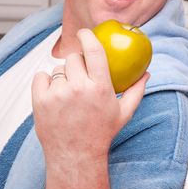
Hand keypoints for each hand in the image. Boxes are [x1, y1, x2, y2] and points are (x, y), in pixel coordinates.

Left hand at [31, 28, 148, 164]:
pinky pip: (40, 76)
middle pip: (74, 58)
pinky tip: (54, 94)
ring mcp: (58, 94)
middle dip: (77, 62)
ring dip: (63, 75)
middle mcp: (79, 88)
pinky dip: (46, 82)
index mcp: (100, 88)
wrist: (76, 156)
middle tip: (79, 75)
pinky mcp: (40, 101)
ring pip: (58, 69)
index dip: (88, 36)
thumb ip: (137, 91)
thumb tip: (147, 73)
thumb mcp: (124, 113)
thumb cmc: (101, 133)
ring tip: (69, 92)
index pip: (94, 51)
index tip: (85, 32)